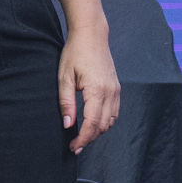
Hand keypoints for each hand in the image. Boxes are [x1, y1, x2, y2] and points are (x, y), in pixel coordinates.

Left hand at [60, 31, 122, 153]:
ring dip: (98, 131)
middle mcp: (110, 92)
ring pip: (111, 121)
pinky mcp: (116, 87)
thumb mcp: (64, 77)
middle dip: (90, 138)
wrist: (91, 35)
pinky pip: (114, 112)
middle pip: (103, 125)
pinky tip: (94, 123)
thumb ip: (66, 103)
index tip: (74, 147)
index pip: (92, 123)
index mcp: (96, 90)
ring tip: (83, 135)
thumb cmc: (75, 53)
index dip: (84, 138)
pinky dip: (105, 121)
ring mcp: (115, 90)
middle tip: (75, 145)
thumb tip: (68, 125)